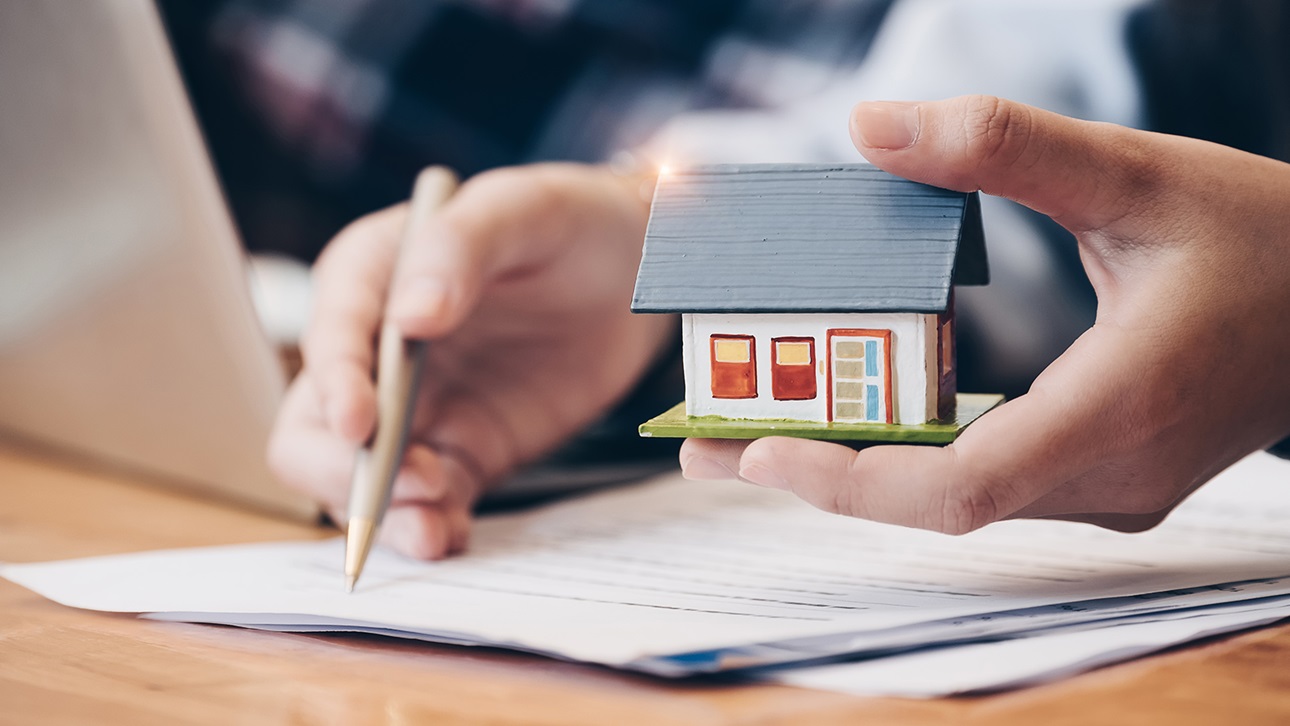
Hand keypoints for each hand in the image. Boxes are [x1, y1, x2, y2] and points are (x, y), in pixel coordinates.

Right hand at [269, 163, 672, 557]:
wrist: (635, 271)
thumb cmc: (569, 221)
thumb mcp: (520, 209)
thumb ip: (459, 249)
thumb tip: (409, 318)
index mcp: (371, 277)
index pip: (330, 336)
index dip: (334, 383)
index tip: (362, 424)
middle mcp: (377, 352)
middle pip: (315, 426)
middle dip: (344, 469)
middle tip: (408, 486)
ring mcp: (418, 409)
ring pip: (363, 479)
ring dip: (385, 512)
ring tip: (432, 531)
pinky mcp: (464, 449)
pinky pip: (428, 501)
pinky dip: (430, 525)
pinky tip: (451, 535)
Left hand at [682, 95, 1289, 533]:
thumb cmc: (1264, 238)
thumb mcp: (1140, 176)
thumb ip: (1008, 148)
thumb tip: (873, 124)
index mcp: (1113, 412)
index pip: (956, 490)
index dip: (848, 482)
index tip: (754, 451)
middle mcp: (1105, 474)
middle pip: (932, 503)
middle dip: (816, 473)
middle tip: (705, 438)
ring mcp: (1107, 487)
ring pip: (955, 499)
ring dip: (854, 468)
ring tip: (751, 430)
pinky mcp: (1103, 474)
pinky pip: (985, 481)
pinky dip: (909, 456)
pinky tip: (850, 421)